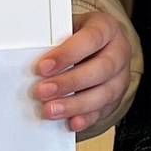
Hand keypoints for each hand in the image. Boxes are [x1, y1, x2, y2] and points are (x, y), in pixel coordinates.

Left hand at [32, 10, 131, 131]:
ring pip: (104, 94)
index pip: (90, 39)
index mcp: (107, 29)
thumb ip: (55, 41)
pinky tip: (71, 122)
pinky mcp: (116, 98)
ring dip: (75, 104)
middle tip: (42, 91)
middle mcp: (119, 52)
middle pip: (101, 69)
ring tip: (50, 109)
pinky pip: (103, 111)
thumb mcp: (69, 28)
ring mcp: (120, 77)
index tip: (42, 67)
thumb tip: (30, 58)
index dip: (66, 54)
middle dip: (69, 83)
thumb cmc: (80, 37)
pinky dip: (86, 118)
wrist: (100, 47)